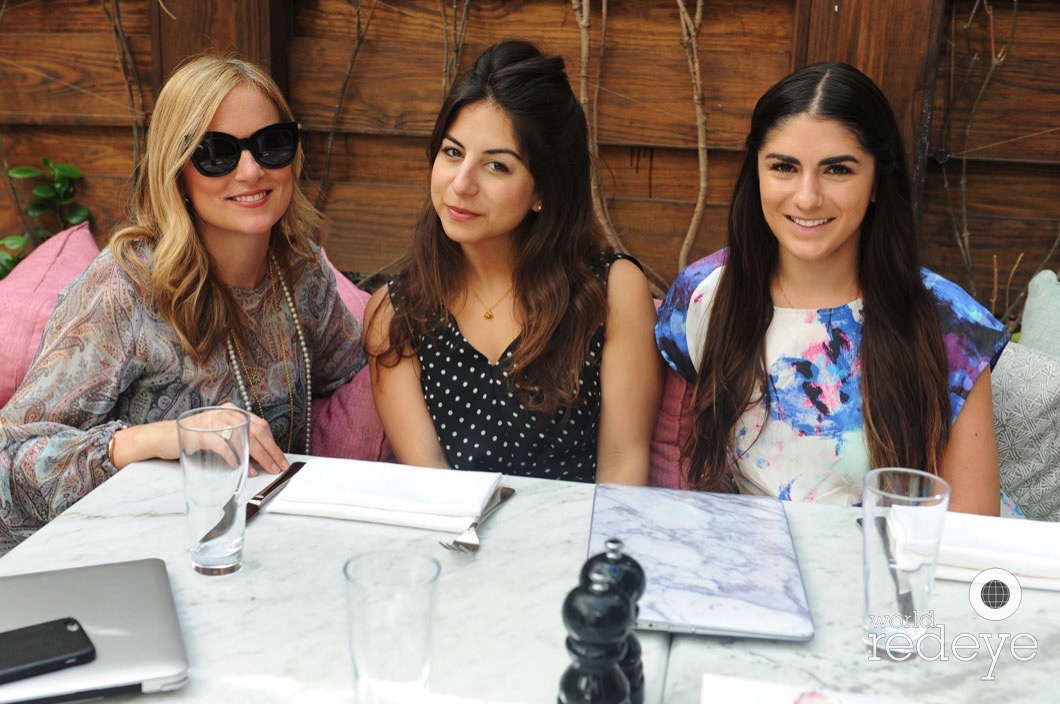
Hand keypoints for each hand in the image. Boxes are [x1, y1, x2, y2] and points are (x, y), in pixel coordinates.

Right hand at [109, 405, 288, 475]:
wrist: (162, 437)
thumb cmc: (192, 437)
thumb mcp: (219, 433)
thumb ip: (237, 438)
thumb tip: (259, 457)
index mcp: (232, 411)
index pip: (260, 426)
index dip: (273, 444)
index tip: (280, 459)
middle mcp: (225, 413)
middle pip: (256, 431)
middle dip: (270, 451)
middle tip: (277, 467)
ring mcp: (213, 421)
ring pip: (243, 438)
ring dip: (256, 456)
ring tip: (263, 470)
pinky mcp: (202, 433)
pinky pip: (223, 444)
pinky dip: (233, 457)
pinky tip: (240, 466)